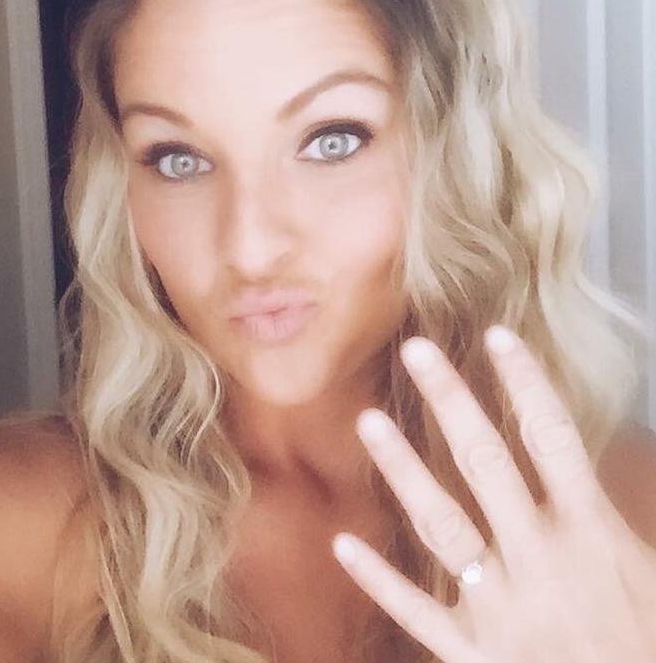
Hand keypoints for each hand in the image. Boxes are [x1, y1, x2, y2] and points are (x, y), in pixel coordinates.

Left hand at [331, 325, 655, 662]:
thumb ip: (603, 516)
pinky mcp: (473, 652)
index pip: (554, 438)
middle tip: (415, 350)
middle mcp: (541, 560)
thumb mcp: (647, 573)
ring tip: (367, 419)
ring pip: (441, 525)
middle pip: (486, 462)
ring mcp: (501, 607)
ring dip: (402, 469)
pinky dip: (378, 578)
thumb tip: (569, 460)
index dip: (526, 383)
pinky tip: (343, 542)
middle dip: (450, 401)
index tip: (497, 336)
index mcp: (593, 535)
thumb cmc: (648, 644)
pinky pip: (416, 609)